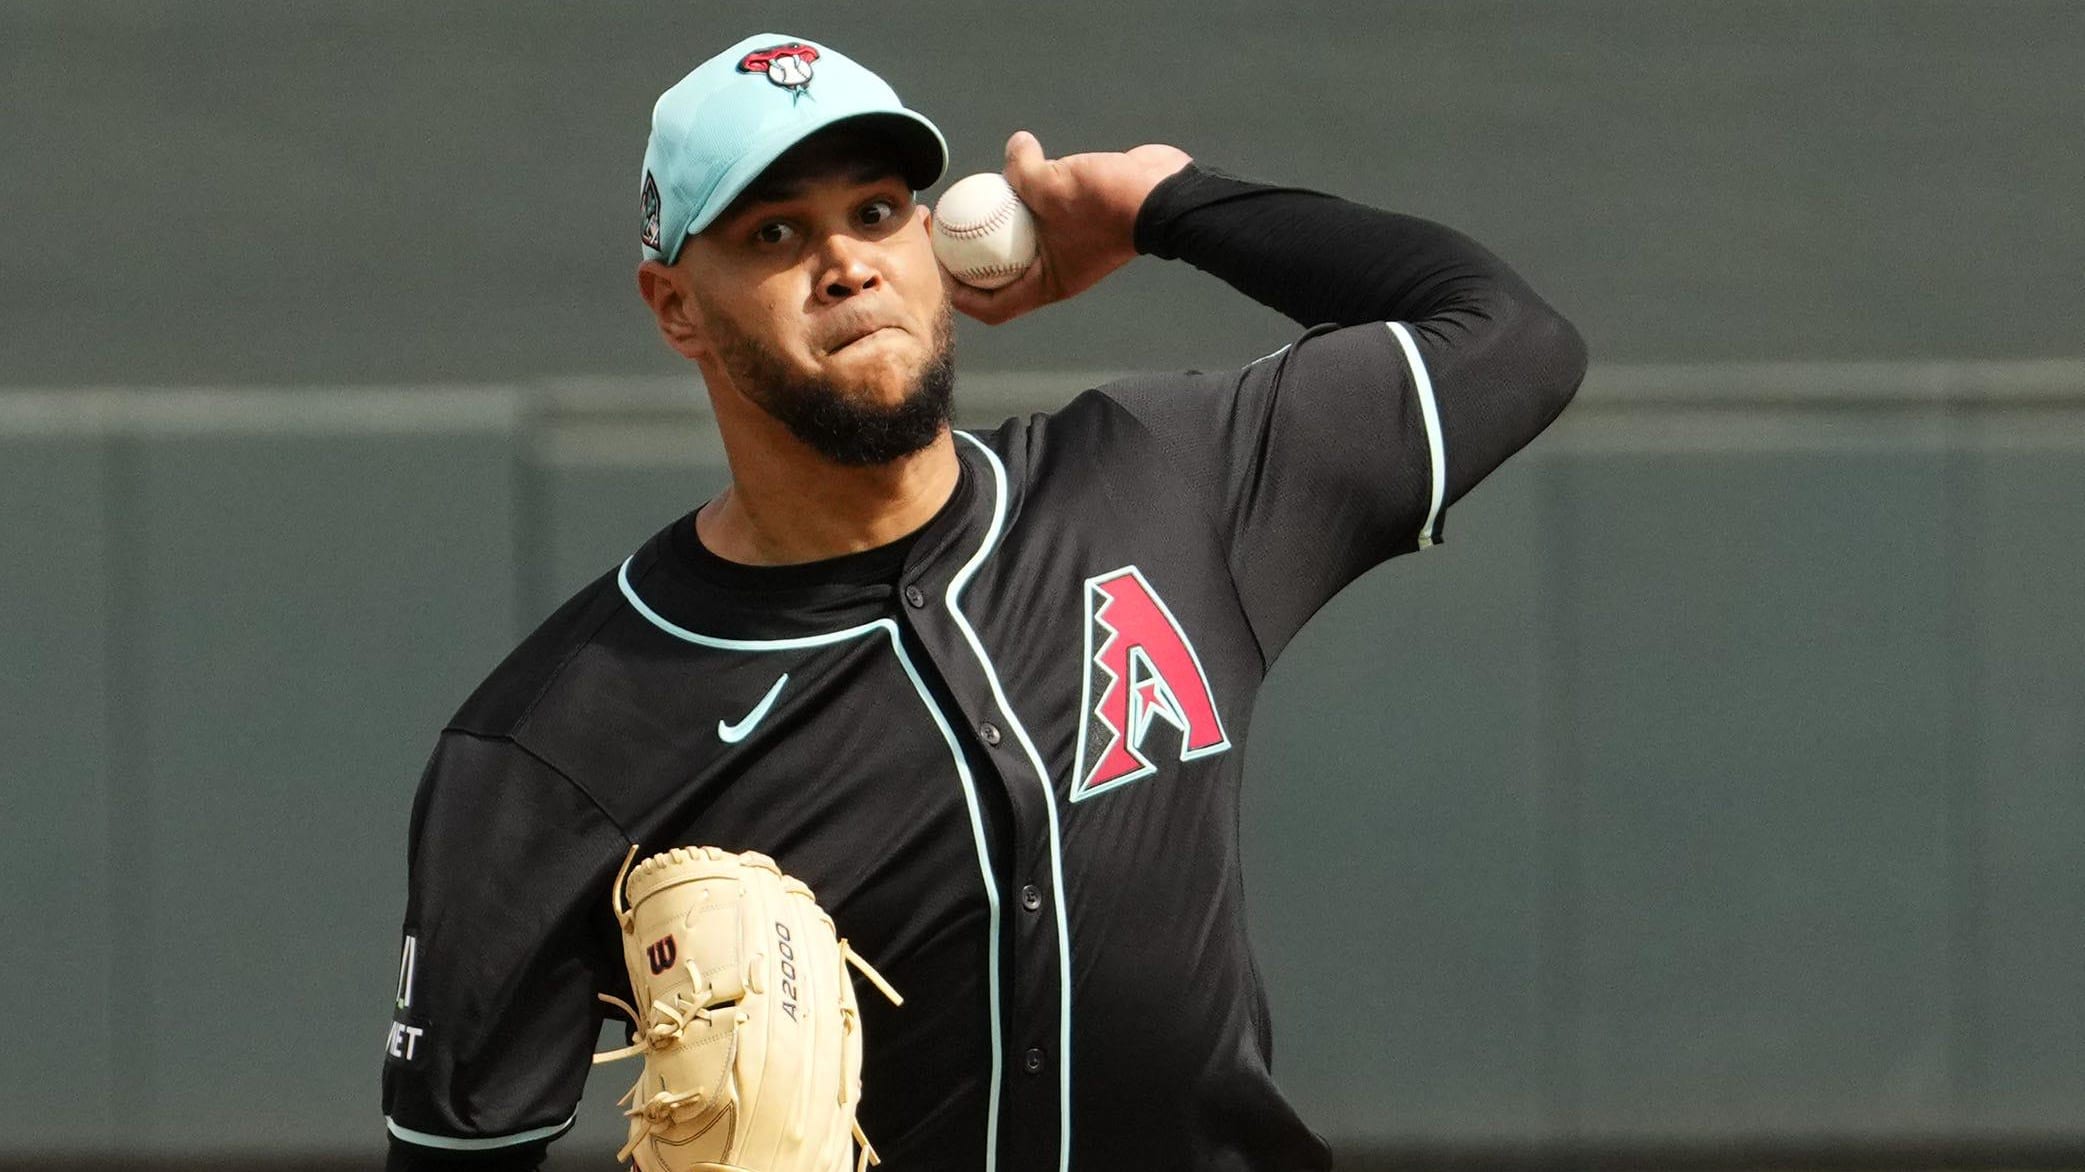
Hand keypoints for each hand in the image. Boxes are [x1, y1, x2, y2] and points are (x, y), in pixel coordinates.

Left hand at [945, 131, 1191, 324]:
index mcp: (1047, 283)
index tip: (934, 265)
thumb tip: (1012, 149)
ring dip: (996, 219)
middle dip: (965, 253)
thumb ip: (1022, 170)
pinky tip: (1017, 164)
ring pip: (1018, 238)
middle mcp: (1054, 270)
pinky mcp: (1076, 219)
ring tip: (973, 192)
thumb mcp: (1053, 186)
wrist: (1166, 193)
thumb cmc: (1110, 204)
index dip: (956, 293)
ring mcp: (1066, 245)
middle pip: (997, 272)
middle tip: (941, 223)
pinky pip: (1040, 211)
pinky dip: (1025, 194)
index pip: (990, 306)